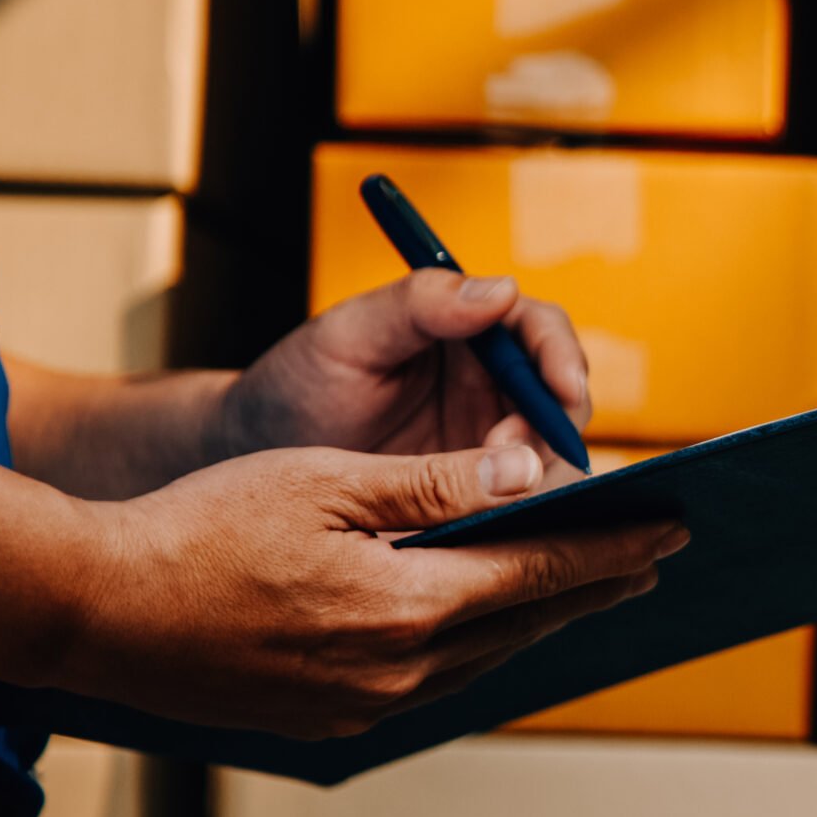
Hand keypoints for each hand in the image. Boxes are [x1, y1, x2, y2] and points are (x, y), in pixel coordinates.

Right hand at [53, 442, 681, 738]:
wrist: (91, 611)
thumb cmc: (196, 530)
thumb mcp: (325, 482)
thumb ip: (434, 484)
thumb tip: (528, 477)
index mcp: (409, 605)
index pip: (543, 571)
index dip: (612, 548)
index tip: (668, 529)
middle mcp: (402, 669)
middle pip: (528, 620)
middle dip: (595, 585)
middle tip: (651, 558)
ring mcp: (367, 704)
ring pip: (485, 655)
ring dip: (539, 617)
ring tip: (585, 586)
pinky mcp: (333, 720)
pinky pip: (434, 679)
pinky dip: (476, 644)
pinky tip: (487, 623)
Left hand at [215, 271, 591, 479]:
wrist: (253, 461)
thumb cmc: (297, 383)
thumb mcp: (348, 335)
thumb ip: (419, 304)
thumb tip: (503, 290)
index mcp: (471, 331)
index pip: (542, 332)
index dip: (563, 356)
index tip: (562, 386)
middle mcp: (493, 385)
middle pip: (563, 400)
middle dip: (552, 427)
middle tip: (510, 454)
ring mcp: (489, 443)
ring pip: (551, 458)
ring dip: (540, 475)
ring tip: (495, 496)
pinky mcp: (476, 496)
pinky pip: (519, 505)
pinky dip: (520, 514)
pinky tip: (493, 526)